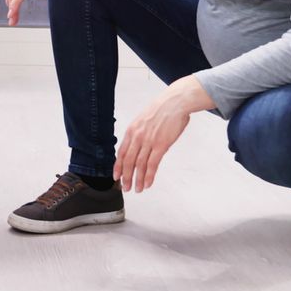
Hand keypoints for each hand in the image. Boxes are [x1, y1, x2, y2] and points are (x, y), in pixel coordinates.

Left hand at [114, 77, 213, 192]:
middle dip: (126, 177)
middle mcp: (137, 137)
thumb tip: (137, 145)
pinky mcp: (161, 145)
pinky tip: (148, 183)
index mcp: (132, 130)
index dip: (118, 166)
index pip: (122, 153)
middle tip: (126, 188)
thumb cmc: (162, 109)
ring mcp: (149, 141)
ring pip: (139, 165)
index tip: (116, 176)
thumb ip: (139, 132)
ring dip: (138, 179)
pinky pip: (152, 164)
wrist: (175, 102)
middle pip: (128, 161)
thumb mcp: (143, 119)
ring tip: (137, 189)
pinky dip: (149, 176)